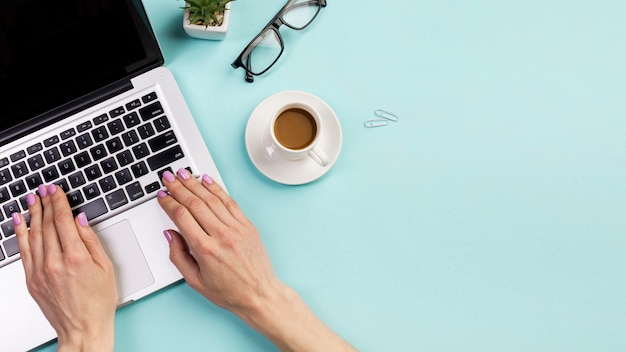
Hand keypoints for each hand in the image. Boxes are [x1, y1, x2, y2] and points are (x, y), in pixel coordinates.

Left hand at [14, 184, 116, 351]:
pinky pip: (23, 251)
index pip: (64, 221)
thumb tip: (81, 220)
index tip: (56, 190)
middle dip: (46, 203)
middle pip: (48, 225)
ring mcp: (40, 272)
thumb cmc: (98, 302)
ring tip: (32, 199)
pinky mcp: (32, 280)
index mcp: (76, 258)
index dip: (59, 202)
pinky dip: (20, 233)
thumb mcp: (106, 268)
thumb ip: (91, 241)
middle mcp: (55, 263)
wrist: (83, 329)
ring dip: (32, 214)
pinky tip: (19, 221)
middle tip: (44, 189)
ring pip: (33, 235)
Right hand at [158, 169, 355, 351]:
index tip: (161, 196)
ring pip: (212, 199)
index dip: (168, 203)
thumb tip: (170, 234)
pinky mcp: (247, 226)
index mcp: (205, 250)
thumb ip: (178, 256)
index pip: (181, 217)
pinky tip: (207, 181)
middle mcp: (221, 235)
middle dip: (178, 188)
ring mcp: (236, 229)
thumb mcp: (195, 281)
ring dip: (195, 184)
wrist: (259, 294)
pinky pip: (230, 202)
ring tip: (184, 174)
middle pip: (195, 203)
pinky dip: (217, 189)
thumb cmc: (229, 291)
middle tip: (168, 177)